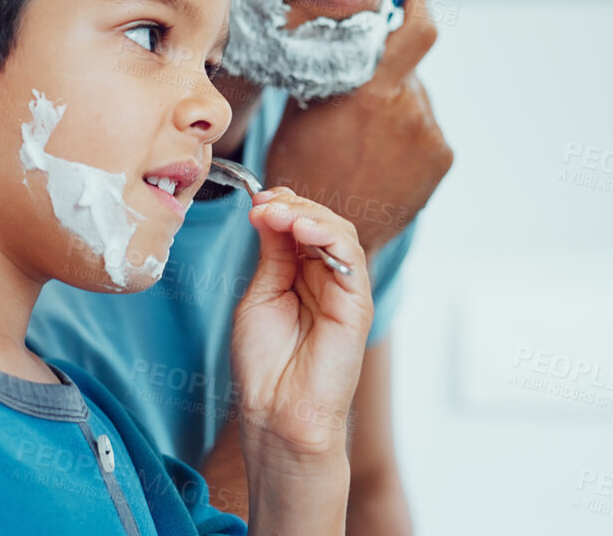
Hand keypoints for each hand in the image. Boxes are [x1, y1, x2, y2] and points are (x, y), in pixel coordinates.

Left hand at [232, 186, 373, 468]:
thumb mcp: (260, 295)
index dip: (282, 206)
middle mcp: (326, 278)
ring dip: (308, 215)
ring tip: (279, 214)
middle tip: (265, 204)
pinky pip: (351, 259)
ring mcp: (344, 290)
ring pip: (339, 233)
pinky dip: (328, 236)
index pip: (299, 225)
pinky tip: (302, 230)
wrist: (276, 411)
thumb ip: (272, 255)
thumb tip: (269, 210)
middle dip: (293, 206)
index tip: (256, 200)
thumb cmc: (265, 364)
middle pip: (321, 222)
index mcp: (301, 275)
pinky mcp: (357, 304)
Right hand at [265, 0, 454, 253]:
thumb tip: (346, 31)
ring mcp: (429, 135)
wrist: (330, 233)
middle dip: (387, 74)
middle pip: (406, 68)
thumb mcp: (302, 111)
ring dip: (395, 107)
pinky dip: (406, 133)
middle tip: (360, 101)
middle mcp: (408, 109)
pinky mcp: (440, 156)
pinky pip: (424, 127)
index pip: (417, 28)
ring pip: (414, 99)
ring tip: (365, 139)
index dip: (416, 5)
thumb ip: (332, 69)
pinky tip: (380, 155)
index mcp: (372, 91)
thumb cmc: (305, 172)